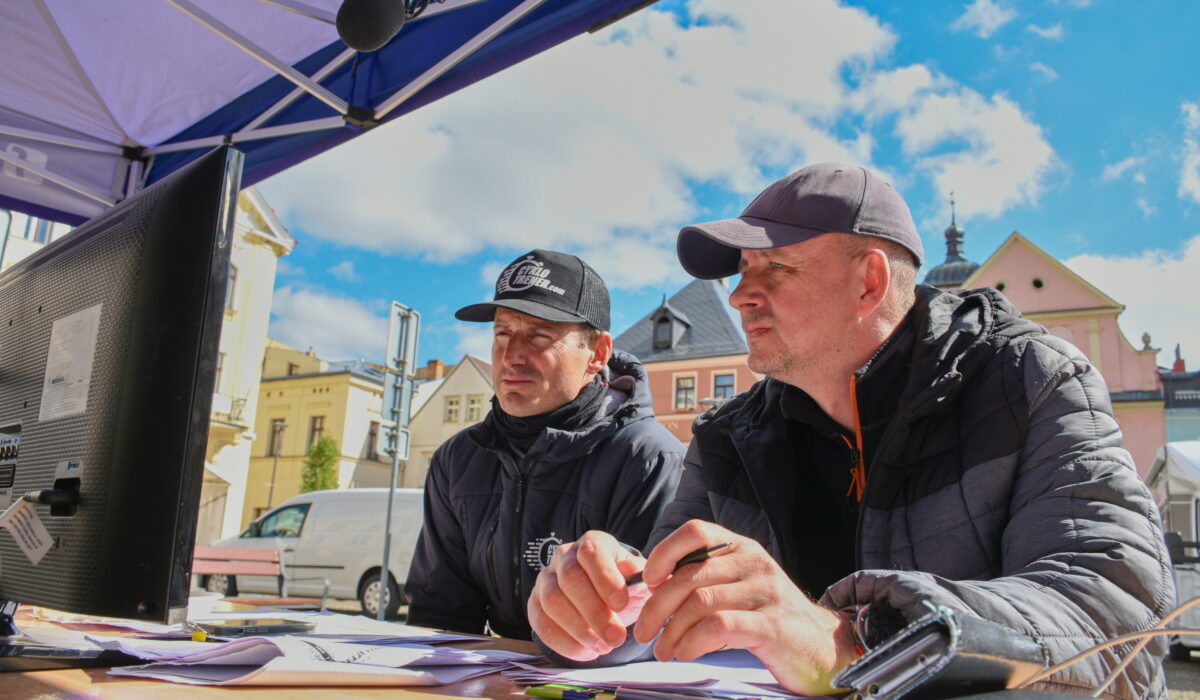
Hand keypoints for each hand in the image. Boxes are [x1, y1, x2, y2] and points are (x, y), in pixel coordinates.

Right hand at [528, 530, 649, 660]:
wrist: (604, 596)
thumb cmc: (624, 586)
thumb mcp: (640, 579)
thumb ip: (648, 579)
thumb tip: (655, 580)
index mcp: (592, 543)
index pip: (592, 553)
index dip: (605, 579)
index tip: (622, 604)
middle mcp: (564, 556)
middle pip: (571, 579)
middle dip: (594, 612)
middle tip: (616, 638)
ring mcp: (546, 578)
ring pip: (552, 601)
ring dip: (578, 629)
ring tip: (603, 648)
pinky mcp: (535, 602)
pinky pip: (540, 622)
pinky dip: (562, 642)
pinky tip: (586, 653)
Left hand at [632, 520, 858, 695]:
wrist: (823, 646)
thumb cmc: (769, 617)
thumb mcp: (740, 586)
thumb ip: (706, 580)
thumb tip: (654, 587)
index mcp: (742, 548)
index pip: (696, 531)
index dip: (664, 552)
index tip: (649, 580)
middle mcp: (754, 563)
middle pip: (689, 575)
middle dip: (657, 606)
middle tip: (643, 632)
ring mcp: (765, 592)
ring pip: (700, 603)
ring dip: (671, 631)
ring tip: (663, 650)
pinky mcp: (771, 624)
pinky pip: (719, 626)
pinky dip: (693, 641)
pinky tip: (685, 653)